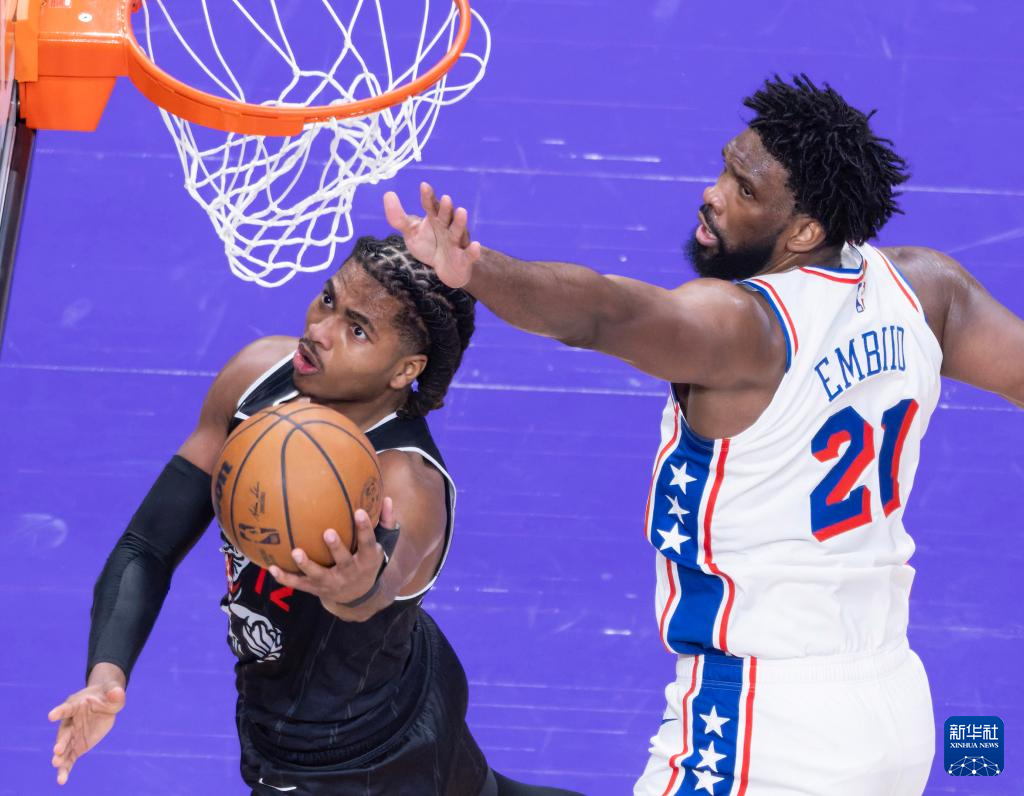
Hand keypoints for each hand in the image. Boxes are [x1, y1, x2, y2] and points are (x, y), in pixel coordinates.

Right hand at [48, 672, 126, 784]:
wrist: (104, 703)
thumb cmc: (107, 695)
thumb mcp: (113, 692)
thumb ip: (114, 693)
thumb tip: (117, 692)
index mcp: (75, 705)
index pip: (67, 708)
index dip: (60, 711)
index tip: (51, 715)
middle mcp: (70, 722)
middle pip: (64, 732)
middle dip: (61, 741)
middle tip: (57, 750)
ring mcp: (72, 736)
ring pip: (64, 748)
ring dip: (60, 757)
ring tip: (56, 764)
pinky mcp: (77, 746)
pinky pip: (70, 759)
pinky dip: (65, 769)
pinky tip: (61, 780)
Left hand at [270, 497, 396, 620]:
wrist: (359, 597)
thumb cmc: (367, 562)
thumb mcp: (382, 545)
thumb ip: (385, 522)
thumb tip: (387, 498)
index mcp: (367, 559)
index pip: (368, 543)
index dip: (365, 528)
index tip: (359, 512)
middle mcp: (350, 572)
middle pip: (343, 560)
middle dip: (336, 547)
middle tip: (328, 532)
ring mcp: (332, 582)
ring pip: (318, 574)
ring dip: (306, 564)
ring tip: (296, 551)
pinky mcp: (316, 588)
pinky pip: (299, 584)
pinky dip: (285, 577)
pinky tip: (272, 567)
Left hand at [383, 182, 481, 288]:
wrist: (447, 269)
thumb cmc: (429, 246)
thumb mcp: (411, 232)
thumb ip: (398, 217)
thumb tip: (388, 194)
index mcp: (435, 219)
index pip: (431, 206)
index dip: (428, 197)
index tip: (424, 186)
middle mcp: (447, 228)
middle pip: (446, 217)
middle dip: (446, 208)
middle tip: (445, 198)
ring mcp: (457, 243)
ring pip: (458, 232)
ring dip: (460, 223)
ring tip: (462, 211)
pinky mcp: (464, 258)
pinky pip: (469, 255)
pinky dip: (473, 251)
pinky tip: (475, 246)